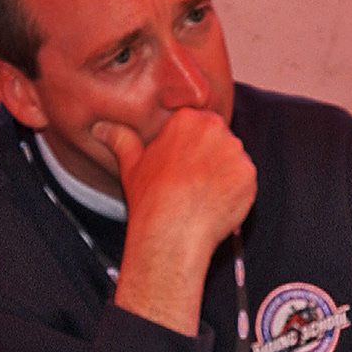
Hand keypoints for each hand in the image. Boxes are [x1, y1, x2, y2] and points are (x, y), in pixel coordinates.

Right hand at [98, 109, 256, 336]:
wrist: (172, 231)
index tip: (184, 168)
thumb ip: (121, 140)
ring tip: (203, 197)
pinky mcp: (249, 174)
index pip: (198, 126)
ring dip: (224, 175)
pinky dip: (235, 193)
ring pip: (233, 160)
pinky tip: (216, 205)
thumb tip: (102, 128)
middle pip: (219, 140)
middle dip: (210, 159)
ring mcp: (235, 151)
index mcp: (187, 120)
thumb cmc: (150, 199)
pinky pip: (245, 181)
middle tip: (194, 185)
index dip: (192, 149)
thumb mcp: (131, 165)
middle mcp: (215, 128)